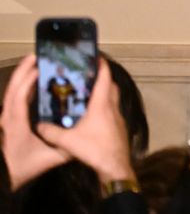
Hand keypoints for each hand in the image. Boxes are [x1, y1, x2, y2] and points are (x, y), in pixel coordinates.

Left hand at [1, 55, 69, 189]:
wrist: (3, 178)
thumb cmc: (23, 167)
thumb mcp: (48, 159)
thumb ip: (66, 147)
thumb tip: (84, 134)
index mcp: (15, 123)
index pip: (18, 97)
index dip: (27, 81)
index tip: (39, 67)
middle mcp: (8, 116)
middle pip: (12, 88)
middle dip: (23, 70)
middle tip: (38, 55)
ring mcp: (6, 117)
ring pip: (10, 91)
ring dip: (21, 75)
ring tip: (35, 62)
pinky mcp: (7, 120)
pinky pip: (12, 98)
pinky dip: (21, 86)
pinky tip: (32, 82)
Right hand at [37, 59, 133, 183]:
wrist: (115, 166)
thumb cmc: (95, 149)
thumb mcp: (68, 141)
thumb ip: (51, 132)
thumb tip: (38, 125)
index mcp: (102, 105)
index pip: (105, 78)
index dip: (102, 66)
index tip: (97, 56)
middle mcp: (112, 107)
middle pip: (111, 86)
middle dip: (102, 78)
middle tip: (88, 75)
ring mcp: (118, 117)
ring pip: (113, 98)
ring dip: (104, 92)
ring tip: (89, 93)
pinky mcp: (119, 126)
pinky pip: (113, 110)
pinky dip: (105, 106)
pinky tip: (94, 114)